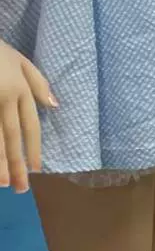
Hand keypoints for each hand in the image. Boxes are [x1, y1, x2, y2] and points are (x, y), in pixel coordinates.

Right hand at [0, 42, 51, 192]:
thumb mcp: (22, 61)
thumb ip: (38, 83)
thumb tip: (54, 106)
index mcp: (20, 91)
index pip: (31, 125)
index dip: (35, 148)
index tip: (37, 169)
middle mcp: (4, 100)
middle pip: (12, 136)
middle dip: (17, 163)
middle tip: (20, 188)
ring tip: (2, 183)